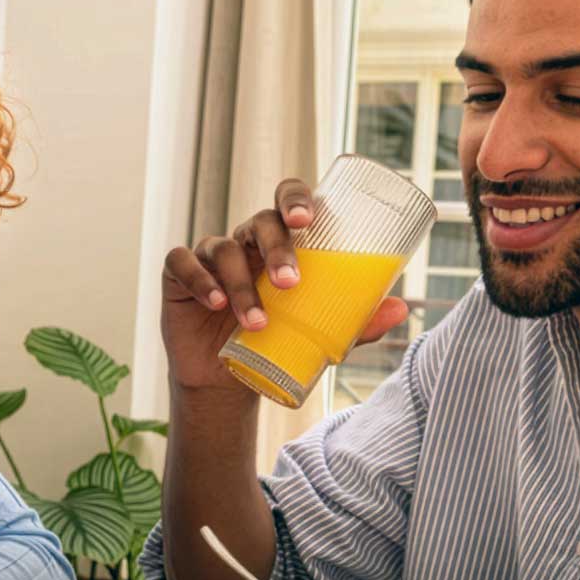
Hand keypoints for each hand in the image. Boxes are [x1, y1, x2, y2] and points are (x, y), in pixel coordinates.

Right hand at [161, 177, 409, 391]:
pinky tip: (215, 303)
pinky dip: (201, 281)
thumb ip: (356, 320)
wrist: (227, 379)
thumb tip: (401, 309)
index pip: (286, 201)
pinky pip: (182, 263)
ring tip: (258, 323)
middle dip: (276, 248)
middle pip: (258, 222)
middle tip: (291, 283)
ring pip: (223, 250)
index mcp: (280, 241)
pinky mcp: (178, 275)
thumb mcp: (317, 332)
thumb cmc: (275, 342)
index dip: (296, 199)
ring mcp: (210, 255)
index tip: (309, 220)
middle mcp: (245, 240)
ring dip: (242, 287)